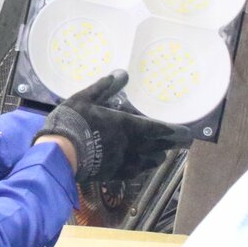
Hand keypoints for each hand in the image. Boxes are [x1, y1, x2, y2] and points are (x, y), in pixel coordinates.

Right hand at [40, 70, 191, 184]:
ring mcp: (122, 161)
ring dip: (157, 156)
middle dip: (171, 144)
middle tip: (184, 144)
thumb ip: (104, 86)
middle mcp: (129, 145)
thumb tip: (122, 73)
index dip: (172, 130)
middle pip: (156, 146)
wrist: (60, 152)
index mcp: (125, 125)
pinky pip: (134, 172)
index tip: (186, 132)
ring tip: (164, 154)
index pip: (155, 129)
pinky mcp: (112, 173)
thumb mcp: (86, 97)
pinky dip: (142, 168)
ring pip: (147, 161)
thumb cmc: (73, 120)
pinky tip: (142, 167)